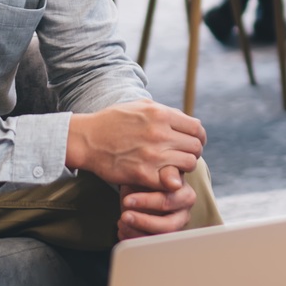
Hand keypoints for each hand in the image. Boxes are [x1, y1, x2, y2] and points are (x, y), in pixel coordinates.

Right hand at [66, 102, 204, 190]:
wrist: (86, 140)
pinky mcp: (144, 174)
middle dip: (193, 152)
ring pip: (189, 164)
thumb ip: (165, 112)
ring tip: (174, 167)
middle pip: (196, 147)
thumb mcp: (139, 105)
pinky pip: (172, 180)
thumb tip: (185, 118)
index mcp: (161, 114)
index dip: (199, 137)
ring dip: (184, 167)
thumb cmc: (111, 121)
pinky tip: (163, 177)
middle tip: (183, 156)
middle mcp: (160, 133)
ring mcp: (153, 155)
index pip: (197, 128)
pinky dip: (171, 180)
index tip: (193, 143)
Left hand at [118, 178, 197, 239]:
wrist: (143, 184)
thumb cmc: (152, 177)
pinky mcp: (160, 237)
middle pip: (168, 226)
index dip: (148, 202)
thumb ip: (167, 173)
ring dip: (136, 232)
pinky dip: (132, 238)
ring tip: (122, 222)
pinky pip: (148, 245)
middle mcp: (182, 215)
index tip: (128, 200)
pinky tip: (123, 229)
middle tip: (125, 215)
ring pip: (158, 238)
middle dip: (144, 221)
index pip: (169, 202)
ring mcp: (172, 228)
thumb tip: (174, 183)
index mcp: (185, 196)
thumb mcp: (156, 170)